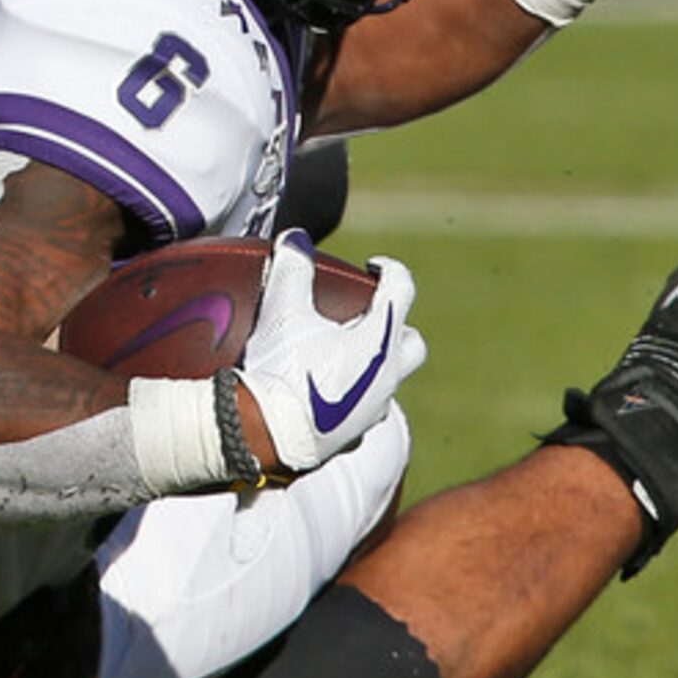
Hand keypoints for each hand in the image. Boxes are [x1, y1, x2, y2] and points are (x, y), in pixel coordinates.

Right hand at [236, 232, 422, 474]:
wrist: (265, 438)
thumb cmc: (281, 371)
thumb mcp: (283, 312)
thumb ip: (293, 270)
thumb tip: (295, 239)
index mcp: (380, 342)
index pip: (402, 291)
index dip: (391, 270)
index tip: (374, 266)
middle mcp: (386, 378)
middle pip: (412, 346)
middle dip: (397, 326)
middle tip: (366, 317)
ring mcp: (371, 412)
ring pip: (388, 382)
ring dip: (373, 364)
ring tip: (339, 355)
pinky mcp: (351, 438)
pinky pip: (362, 412)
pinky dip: (350, 396)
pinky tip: (323, 393)